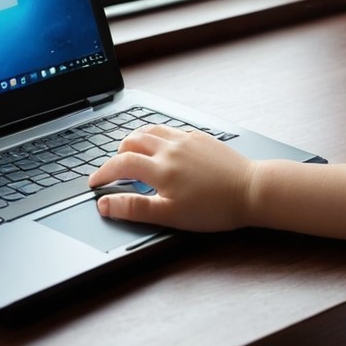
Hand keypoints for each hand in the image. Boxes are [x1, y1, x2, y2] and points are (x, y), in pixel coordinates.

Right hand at [88, 124, 255, 231]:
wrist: (252, 190)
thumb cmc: (214, 208)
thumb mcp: (170, 215)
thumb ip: (134, 208)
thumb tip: (105, 204)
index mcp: (160, 168)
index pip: (120, 163)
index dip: (103, 172)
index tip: (94, 182)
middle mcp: (170, 147)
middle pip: (132, 140)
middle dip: (117, 153)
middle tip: (114, 169)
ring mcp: (186, 139)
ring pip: (150, 130)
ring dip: (135, 140)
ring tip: (133, 153)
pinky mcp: (200, 137)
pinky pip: (170, 129)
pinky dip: (157, 135)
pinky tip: (163, 147)